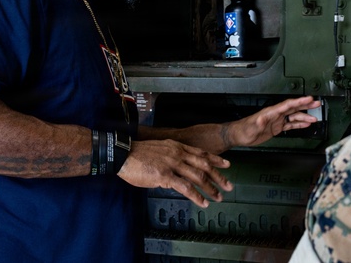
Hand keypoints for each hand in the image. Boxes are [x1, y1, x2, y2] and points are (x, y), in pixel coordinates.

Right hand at [118, 139, 232, 207]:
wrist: (122, 154)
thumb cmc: (137, 154)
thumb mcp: (159, 151)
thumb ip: (171, 159)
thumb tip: (177, 171)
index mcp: (177, 146)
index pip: (201, 152)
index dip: (216, 159)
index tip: (227, 164)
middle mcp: (178, 154)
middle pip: (204, 165)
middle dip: (219, 176)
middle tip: (228, 185)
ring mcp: (172, 164)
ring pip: (198, 177)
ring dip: (210, 188)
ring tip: (218, 197)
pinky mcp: (165, 175)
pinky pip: (185, 188)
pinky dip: (196, 196)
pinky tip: (203, 202)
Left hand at [226, 96, 321, 147]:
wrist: (240, 135)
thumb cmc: (244, 130)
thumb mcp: (251, 128)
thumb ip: (258, 123)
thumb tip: (262, 119)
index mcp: (271, 112)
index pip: (287, 105)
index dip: (298, 102)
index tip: (308, 99)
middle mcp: (276, 115)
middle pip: (293, 108)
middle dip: (305, 105)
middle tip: (316, 103)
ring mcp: (277, 121)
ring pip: (293, 117)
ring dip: (304, 117)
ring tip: (314, 118)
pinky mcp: (276, 127)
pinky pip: (290, 124)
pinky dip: (298, 124)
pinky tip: (305, 124)